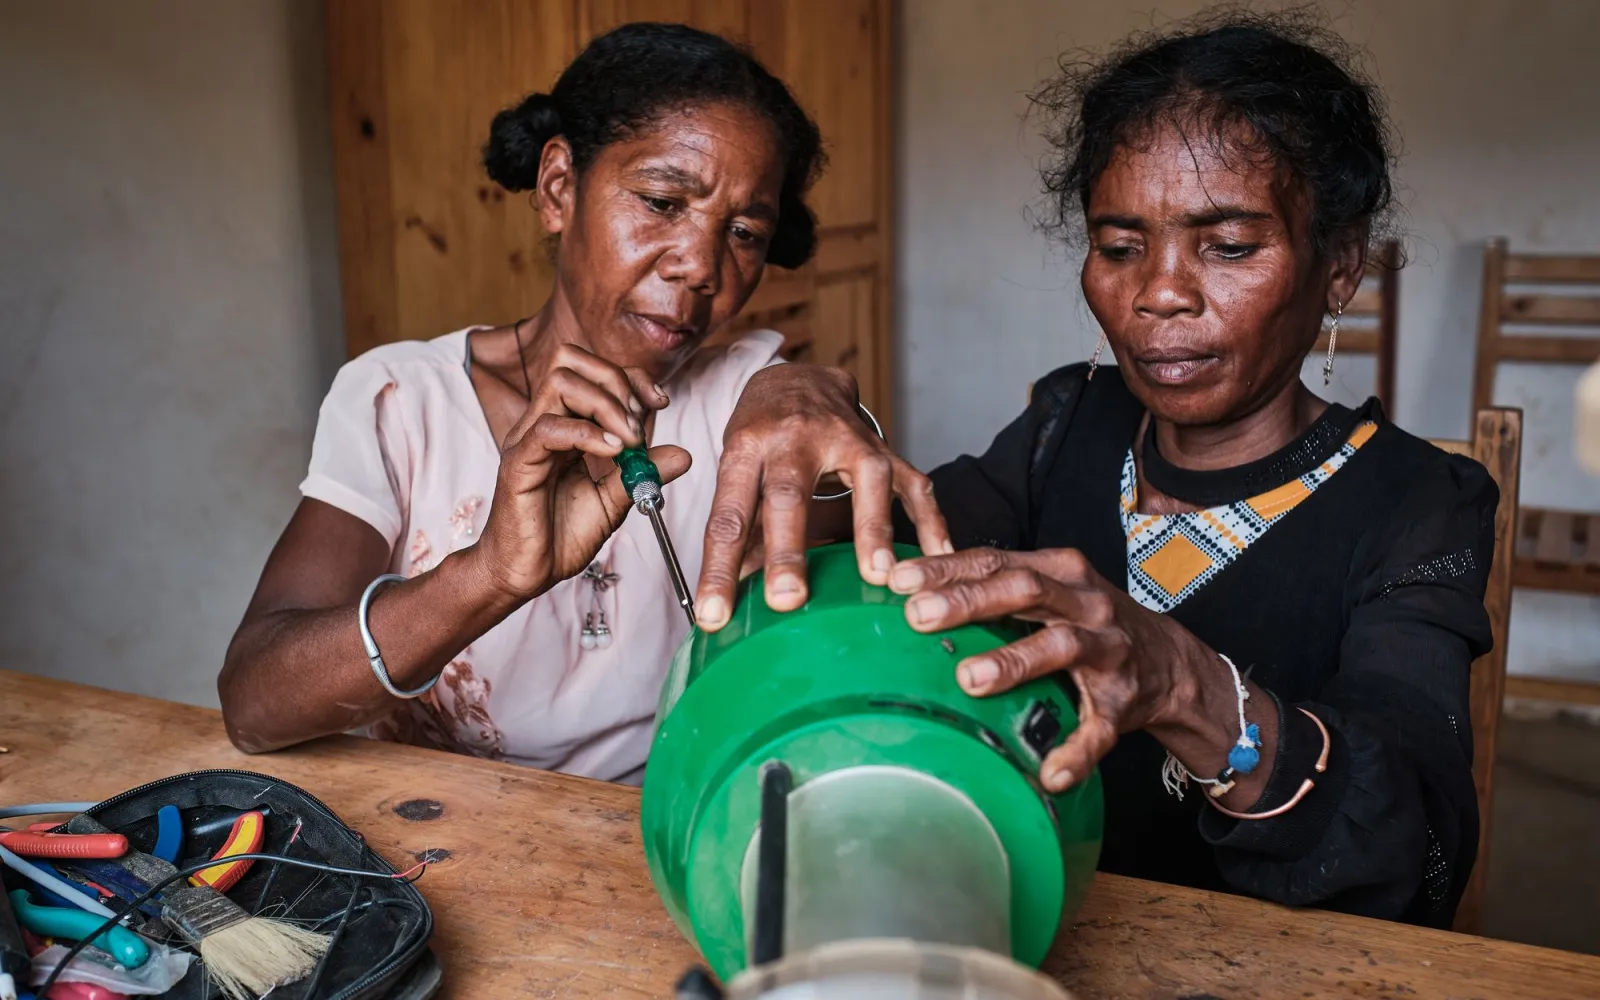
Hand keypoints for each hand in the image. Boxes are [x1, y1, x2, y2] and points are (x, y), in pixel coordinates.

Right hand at [470, 344, 689, 602]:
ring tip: (627, 441)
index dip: (632, 377)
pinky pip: (548, 428)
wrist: (528, 573)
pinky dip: (587, 433)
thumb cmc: (562, 535)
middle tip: (639, 426)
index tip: (660, 401)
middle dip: (618, 382)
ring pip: (560, 382)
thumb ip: (645, 471)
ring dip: (605, 404)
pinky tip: (611, 453)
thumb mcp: (617, 499)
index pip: (594, 371)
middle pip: (573, 361)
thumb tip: (684, 453)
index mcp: (566, 424)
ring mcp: (529, 439)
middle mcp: (544, 422)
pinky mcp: (518, 462)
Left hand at [695, 363, 950, 628]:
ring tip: (879, 578)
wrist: (798, 379)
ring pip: (864, 481)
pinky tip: (938, 556)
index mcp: (748, 446)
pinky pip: (913, 485)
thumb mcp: (737, 470)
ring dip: (871, 530)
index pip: (729, 514)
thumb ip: (739, 529)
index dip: (720, 567)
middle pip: (789, 494)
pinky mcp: (885, 449)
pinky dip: (930, 520)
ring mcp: (848, 439)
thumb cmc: (761, 434)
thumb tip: (730, 597)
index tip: (714, 615)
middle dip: (787, 550)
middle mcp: (796, 437)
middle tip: (787, 600)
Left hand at [889, 547, 1229, 793]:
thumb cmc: (1087, 620)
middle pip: (1024, 592)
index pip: (997, 561)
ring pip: (1061, 648)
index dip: (949, 568)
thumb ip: (992, 585)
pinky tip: (1050, 773)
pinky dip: (1076, 752)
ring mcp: (1107, 651)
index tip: (901, 579)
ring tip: (969, 678)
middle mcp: (1086, 604)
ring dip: (1014, 662)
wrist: (1169, 662)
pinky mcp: (1121, 704)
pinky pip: (1099, 730)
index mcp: (1060, 572)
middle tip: (918, 617)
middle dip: (969, 602)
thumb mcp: (1048, 591)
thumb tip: (910, 587)